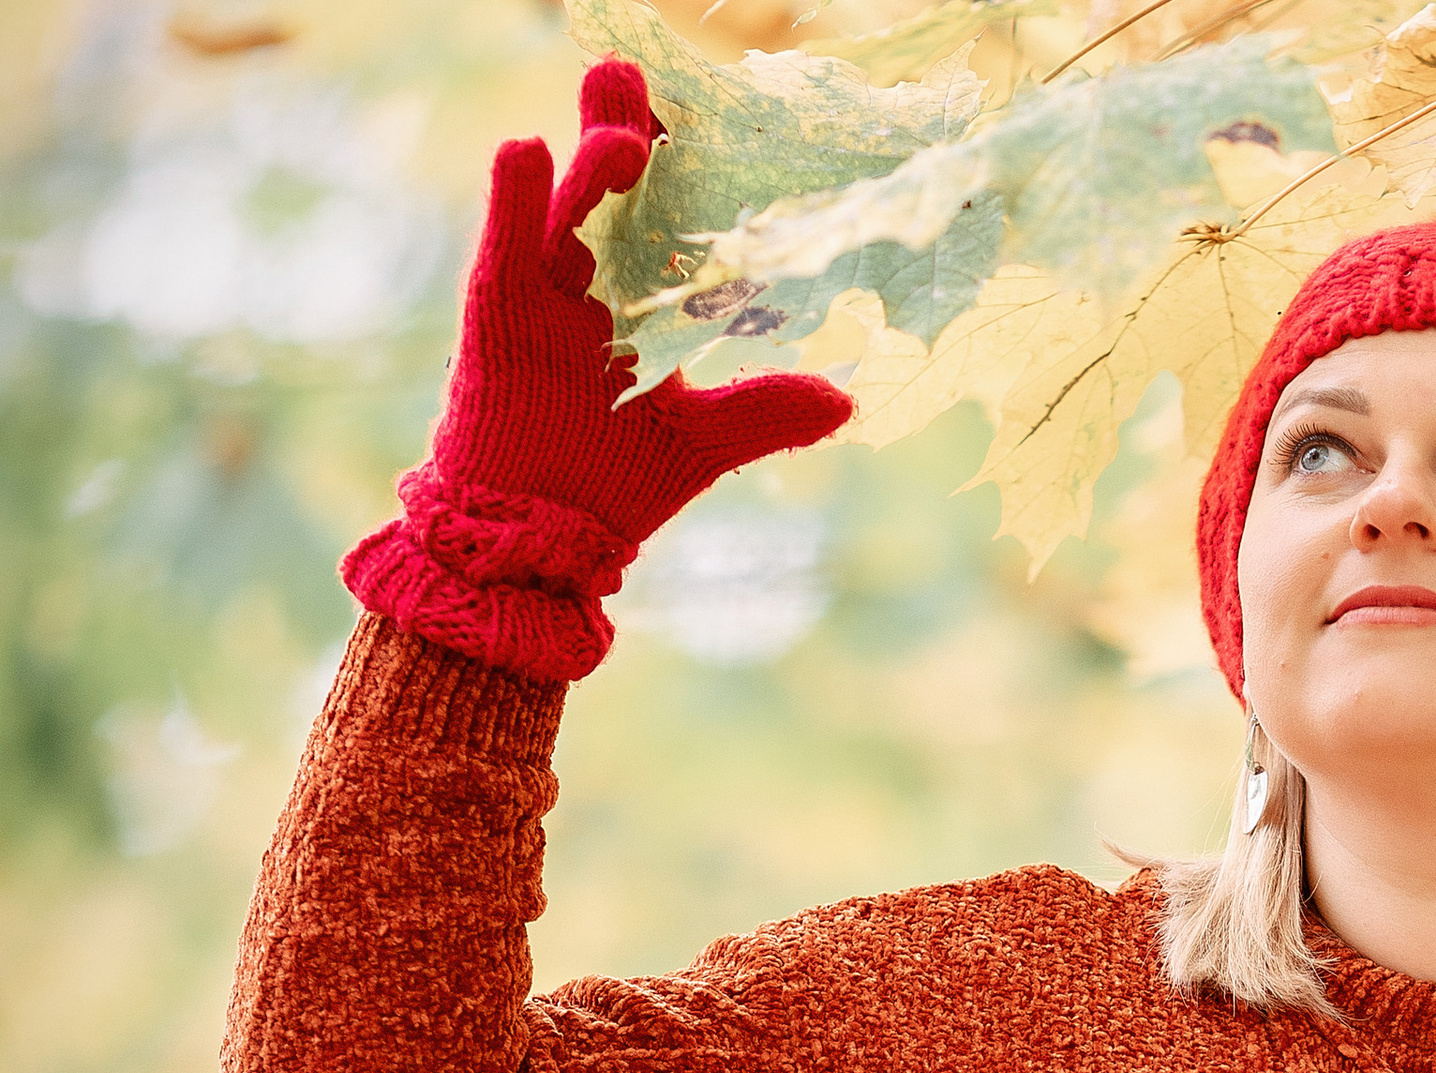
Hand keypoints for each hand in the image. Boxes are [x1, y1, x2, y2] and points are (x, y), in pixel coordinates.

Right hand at [343, 59, 852, 682]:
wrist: (541, 538)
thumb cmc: (615, 485)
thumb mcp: (706, 442)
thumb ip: (768, 412)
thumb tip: (846, 403)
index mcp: (641, 300)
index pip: (664, 216)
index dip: (682, 166)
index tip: (708, 121)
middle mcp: (591, 283)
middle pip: (612, 191)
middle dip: (625, 131)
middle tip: (638, 78)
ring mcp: (542, 293)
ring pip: (567, 208)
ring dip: (592, 168)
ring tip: (623, 139)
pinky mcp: (496, 312)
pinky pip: (503, 243)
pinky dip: (511, 198)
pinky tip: (524, 148)